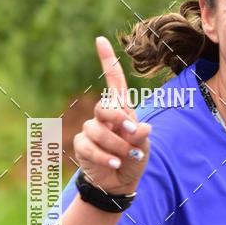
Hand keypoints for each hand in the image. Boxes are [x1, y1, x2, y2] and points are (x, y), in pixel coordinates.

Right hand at [73, 36, 151, 194]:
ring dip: (115, 145)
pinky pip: (89, 147)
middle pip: (104, 107)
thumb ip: (142, 137)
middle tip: (131, 134)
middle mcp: (104, 117)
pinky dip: (104, 157)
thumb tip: (140, 128)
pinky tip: (115, 164)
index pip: (113, 82)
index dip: (107, 61)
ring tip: (125, 157)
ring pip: (97, 130)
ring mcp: (91, 130)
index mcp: (122, 111)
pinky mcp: (82, 145)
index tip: (100, 40)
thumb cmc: (133, 160)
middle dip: (118, 119)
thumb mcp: (143, 148)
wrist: (118, 184)